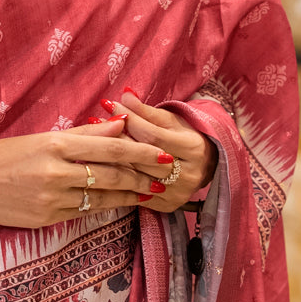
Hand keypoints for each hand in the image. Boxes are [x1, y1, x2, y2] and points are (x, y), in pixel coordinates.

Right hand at [0, 117, 172, 228]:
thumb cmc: (7, 155)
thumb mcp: (44, 138)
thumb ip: (84, 134)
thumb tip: (121, 124)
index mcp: (56, 144)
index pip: (110, 148)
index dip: (142, 152)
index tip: (164, 155)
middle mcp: (56, 171)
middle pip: (112, 174)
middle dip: (143, 176)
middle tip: (167, 177)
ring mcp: (51, 197)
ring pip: (103, 196)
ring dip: (131, 195)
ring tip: (150, 192)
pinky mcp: (46, 218)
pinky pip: (84, 211)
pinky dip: (106, 206)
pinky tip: (121, 203)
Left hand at [103, 89, 217, 213]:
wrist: (206, 165)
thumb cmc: (183, 137)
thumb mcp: (170, 121)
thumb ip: (146, 111)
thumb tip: (124, 95)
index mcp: (193, 148)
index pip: (153, 135)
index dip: (129, 120)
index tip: (109, 105)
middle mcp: (189, 174)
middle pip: (143, 157)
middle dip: (117, 139)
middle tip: (94, 123)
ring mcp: (178, 193)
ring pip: (137, 177)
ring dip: (112, 159)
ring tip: (93, 142)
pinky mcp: (168, 206)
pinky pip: (137, 194)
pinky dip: (119, 181)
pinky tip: (102, 167)